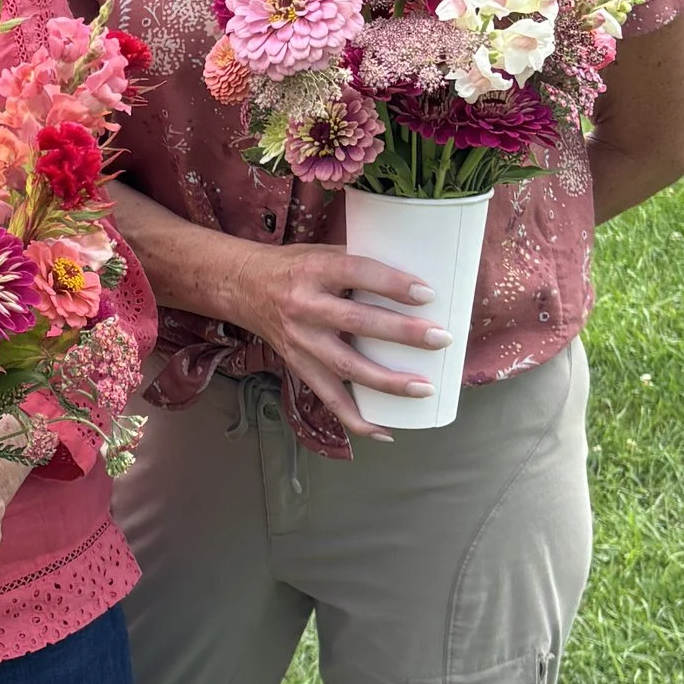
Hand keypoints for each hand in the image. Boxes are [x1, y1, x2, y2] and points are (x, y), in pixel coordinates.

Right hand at [217, 241, 450, 442]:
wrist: (243, 287)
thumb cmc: (294, 267)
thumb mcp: (323, 254)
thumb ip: (361, 264)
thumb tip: (417, 275)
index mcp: (314, 271)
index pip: (358, 273)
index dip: (392, 284)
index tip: (427, 294)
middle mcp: (306, 307)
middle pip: (358, 322)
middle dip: (403, 333)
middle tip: (439, 339)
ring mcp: (301, 341)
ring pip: (347, 367)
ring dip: (388, 381)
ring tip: (423, 388)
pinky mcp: (299, 366)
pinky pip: (329, 398)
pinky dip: (356, 419)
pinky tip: (384, 430)